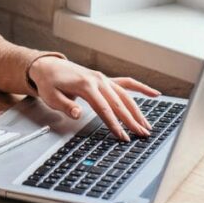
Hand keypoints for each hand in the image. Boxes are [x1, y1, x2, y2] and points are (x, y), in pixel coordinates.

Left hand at [28, 57, 160, 141]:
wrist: (48, 66)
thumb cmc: (49, 82)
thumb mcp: (51, 96)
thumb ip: (66, 105)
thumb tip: (78, 113)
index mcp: (86, 85)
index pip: (104, 108)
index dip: (114, 124)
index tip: (122, 136)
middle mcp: (98, 80)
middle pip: (118, 103)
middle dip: (131, 120)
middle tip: (141, 134)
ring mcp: (103, 79)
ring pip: (125, 96)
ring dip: (138, 111)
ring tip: (147, 125)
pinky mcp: (105, 79)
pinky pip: (126, 83)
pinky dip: (141, 88)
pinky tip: (154, 94)